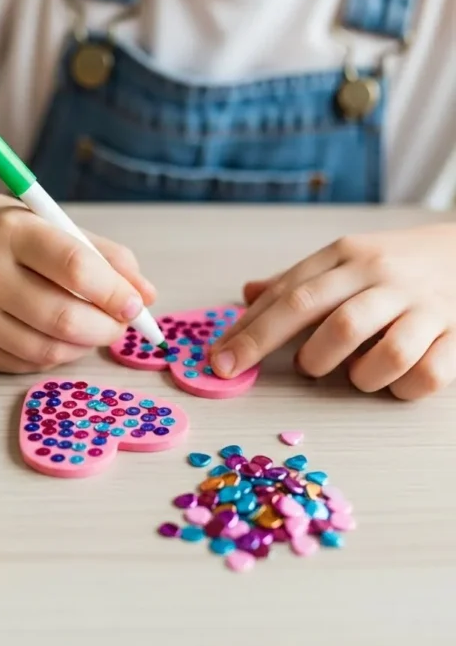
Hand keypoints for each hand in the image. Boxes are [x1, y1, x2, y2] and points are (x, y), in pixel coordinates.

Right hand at [0, 191, 154, 372]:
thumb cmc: (1, 235)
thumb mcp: (50, 225)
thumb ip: (102, 256)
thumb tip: (147, 296)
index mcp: (11, 232)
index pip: (75, 267)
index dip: (115, 292)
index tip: (136, 304)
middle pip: (65, 318)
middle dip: (107, 327)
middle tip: (121, 323)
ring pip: (50, 350)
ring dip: (85, 345)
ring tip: (92, 328)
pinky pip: (28, 364)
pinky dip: (56, 355)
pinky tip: (57, 335)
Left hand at [210, 224, 455, 399]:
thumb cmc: (395, 263)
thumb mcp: (345, 259)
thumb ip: (296, 281)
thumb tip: (245, 296)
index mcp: (348, 256)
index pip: (290, 296)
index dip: (251, 334)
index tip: (219, 363)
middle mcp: (384, 278)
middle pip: (331, 322)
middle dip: (304, 359)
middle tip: (304, 369)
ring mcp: (423, 307)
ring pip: (382, 355)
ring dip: (358, 376)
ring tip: (355, 371)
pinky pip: (425, 376)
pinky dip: (402, 388)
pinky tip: (394, 380)